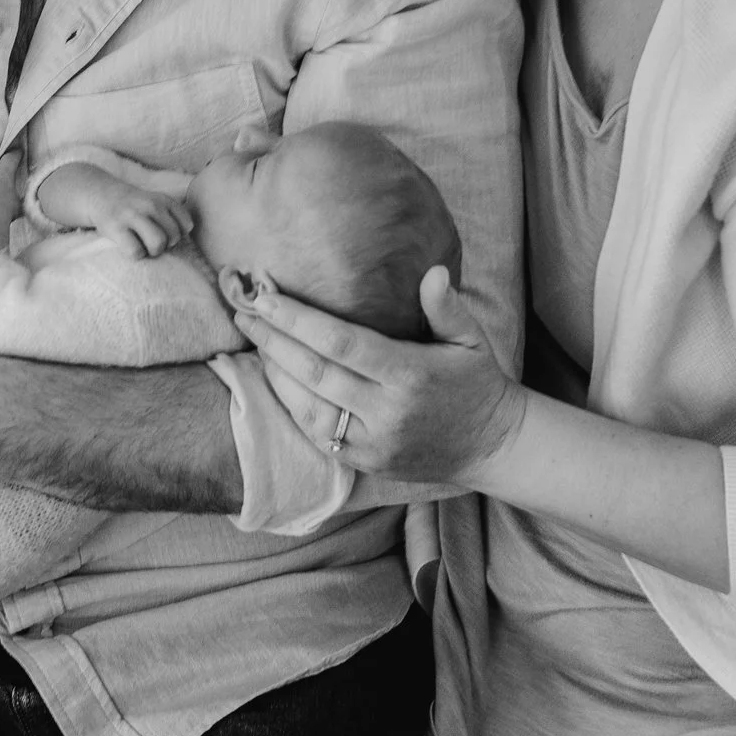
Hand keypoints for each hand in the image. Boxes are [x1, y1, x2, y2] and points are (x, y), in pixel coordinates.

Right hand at [93, 184, 191, 258]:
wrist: (101, 194)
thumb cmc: (134, 206)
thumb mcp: (156, 202)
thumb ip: (173, 216)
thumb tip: (184, 240)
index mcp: (164, 200)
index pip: (187, 226)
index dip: (178, 234)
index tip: (166, 233)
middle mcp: (150, 205)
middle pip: (173, 237)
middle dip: (165, 245)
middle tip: (153, 241)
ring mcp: (132, 215)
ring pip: (157, 244)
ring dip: (152, 251)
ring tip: (144, 246)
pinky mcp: (116, 228)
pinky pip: (136, 251)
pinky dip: (135, 254)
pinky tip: (130, 246)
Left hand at [232, 265, 522, 483]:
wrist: (491, 447)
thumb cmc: (476, 383)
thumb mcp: (471, 340)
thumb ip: (447, 307)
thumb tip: (432, 273)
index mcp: (411, 374)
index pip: (342, 343)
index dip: (299, 320)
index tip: (267, 297)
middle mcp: (387, 411)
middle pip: (316, 373)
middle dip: (274, 340)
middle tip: (244, 311)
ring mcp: (374, 442)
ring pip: (308, 408)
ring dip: (275, 373)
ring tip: (253, 339)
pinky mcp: (365, 463)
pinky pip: (316, 434)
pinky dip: (290, 405)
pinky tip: (274, 377)